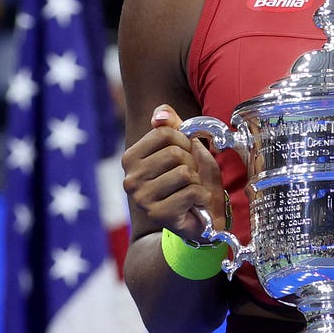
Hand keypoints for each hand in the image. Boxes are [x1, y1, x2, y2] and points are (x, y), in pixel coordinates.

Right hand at [120, 104, 225, 242]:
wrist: (200, 220)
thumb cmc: (192, 180)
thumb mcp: (186, 148)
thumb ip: (174, 126)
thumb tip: (161, 113)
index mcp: (131, 158)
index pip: (163, 132)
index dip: (185, 141)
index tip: (187, 154)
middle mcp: (130, 178)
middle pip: (174, 153)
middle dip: (193, 163)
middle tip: (191, 177)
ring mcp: (141, 198)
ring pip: (184, 173)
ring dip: (198, 181)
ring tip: (192, 190)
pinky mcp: (158, 215)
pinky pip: (192, 192)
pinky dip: (203, 196)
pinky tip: (197, 204)